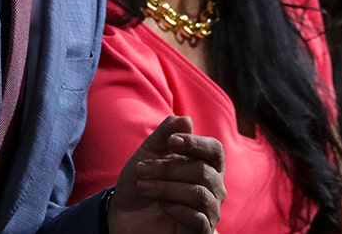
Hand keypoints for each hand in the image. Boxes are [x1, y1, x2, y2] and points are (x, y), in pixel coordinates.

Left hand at [109, 115, 224, 233]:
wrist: (126, 215)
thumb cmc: (143, 181)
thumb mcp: (148, 153)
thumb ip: (166, 134)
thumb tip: (187, 119)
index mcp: (206, 165)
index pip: (215, 150)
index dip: (195, 144)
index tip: (171, 142)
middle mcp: (214, 187)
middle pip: (202, 171)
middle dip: (167, 168)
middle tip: (140, 169)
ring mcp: (210, 210)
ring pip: (199, 194)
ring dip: (166, 188)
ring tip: (144, 186)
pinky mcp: (202, 231)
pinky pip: (198, 218)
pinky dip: (175, 208)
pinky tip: (160, 205)